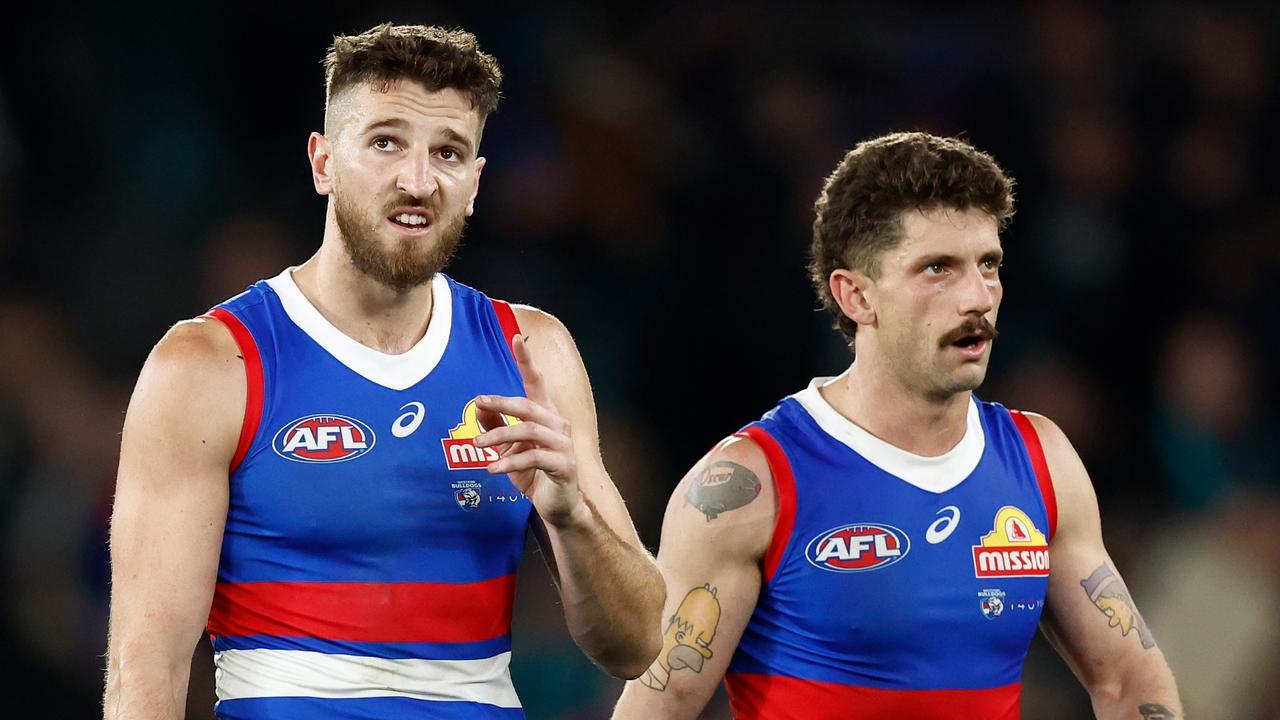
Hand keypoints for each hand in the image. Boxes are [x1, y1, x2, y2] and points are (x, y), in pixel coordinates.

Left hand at [473, 334, 584, 526]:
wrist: (558, 506)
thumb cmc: (533, 474)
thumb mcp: (508, 448)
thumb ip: (496, 425)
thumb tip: (478, 404)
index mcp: (545, 416)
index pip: (536, 382)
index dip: (527, 360)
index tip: (517, 337)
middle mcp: (557, 424)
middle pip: (528, 406)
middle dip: (502, 402)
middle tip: (478, 402)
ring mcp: (562, 444)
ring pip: (528, 431)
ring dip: (499, 436)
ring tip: (478, 446)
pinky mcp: (563, 465)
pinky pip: (533, 457)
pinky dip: (510, 462)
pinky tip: (493, 469)